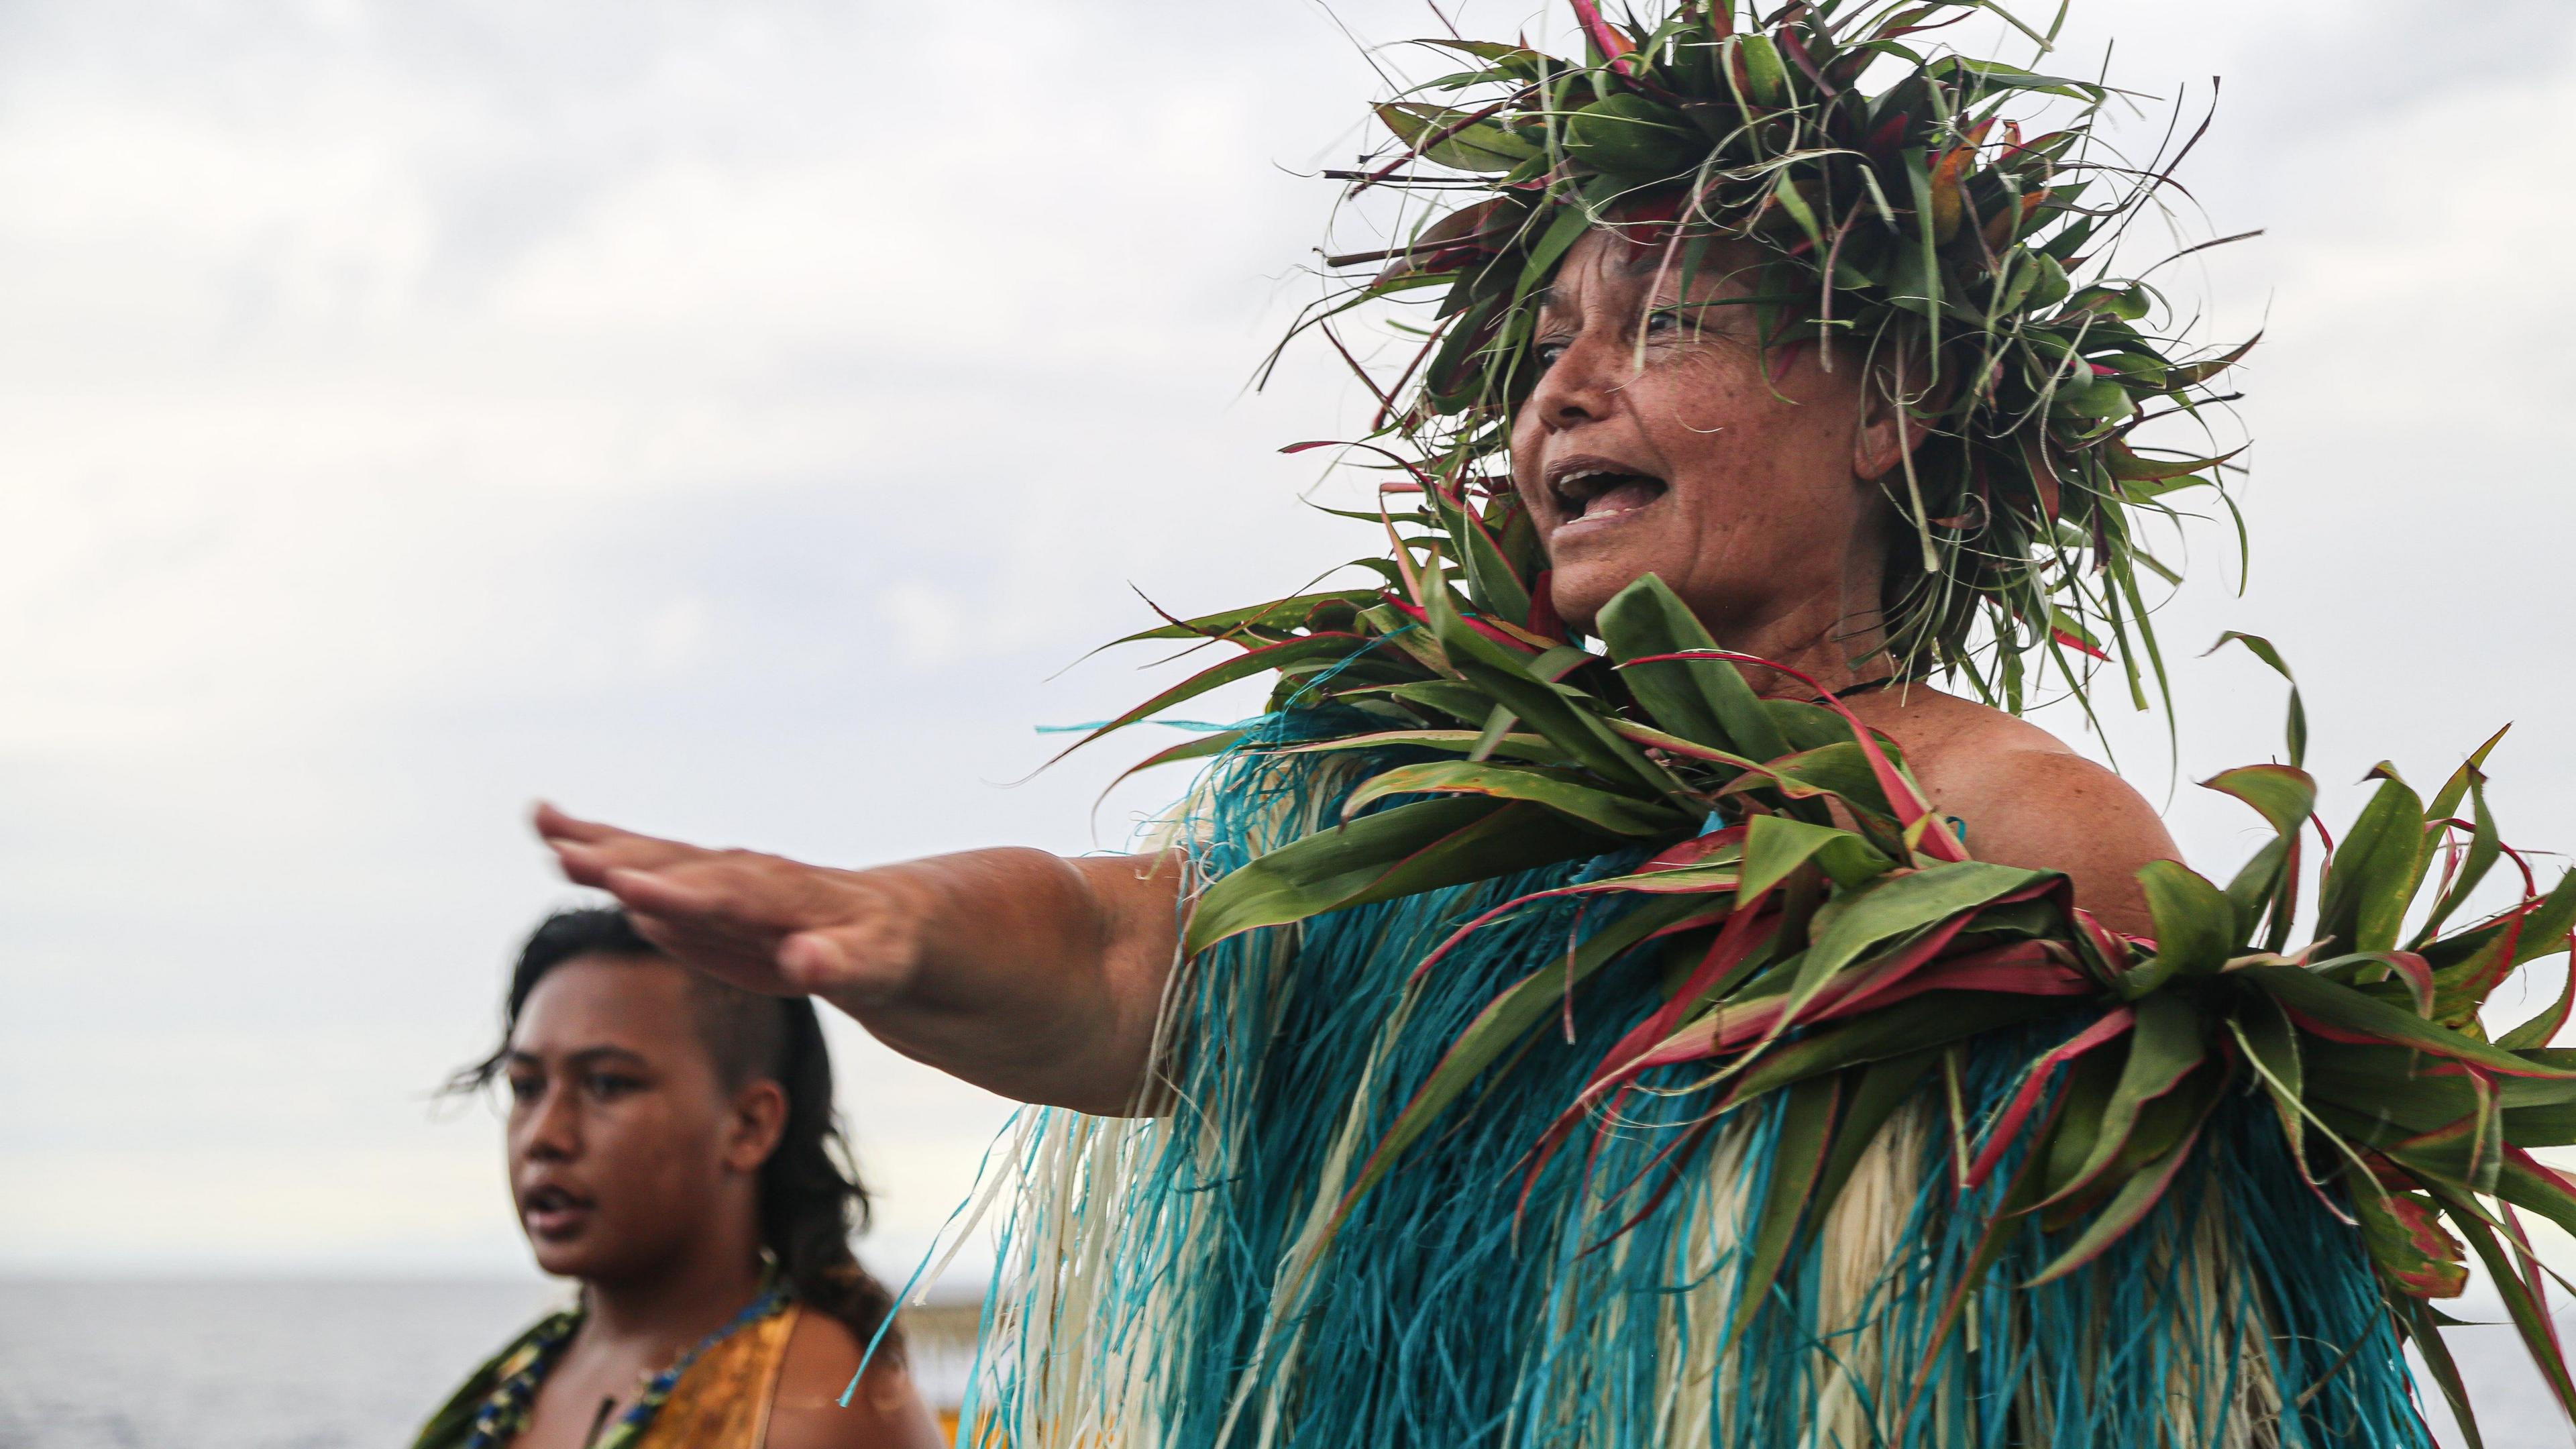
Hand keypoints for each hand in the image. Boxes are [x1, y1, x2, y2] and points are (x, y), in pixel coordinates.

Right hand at [534, 803, 922, 1003]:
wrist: (886, 921)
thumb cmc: (883, 949)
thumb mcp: (874, 965)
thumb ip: (839, 965)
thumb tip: (805, 961)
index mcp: (785, 897)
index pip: (726, 896)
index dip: (679, 897)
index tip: (628, 889)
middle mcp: (743, 876)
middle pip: (676, 866)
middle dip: (622, 859)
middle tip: (560, 849)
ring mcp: (718, 879)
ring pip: (652, 856)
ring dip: (598, 842)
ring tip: (541, 823)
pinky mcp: (702, 892)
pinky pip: (646, 867)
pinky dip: (603, 850)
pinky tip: (558, 841)